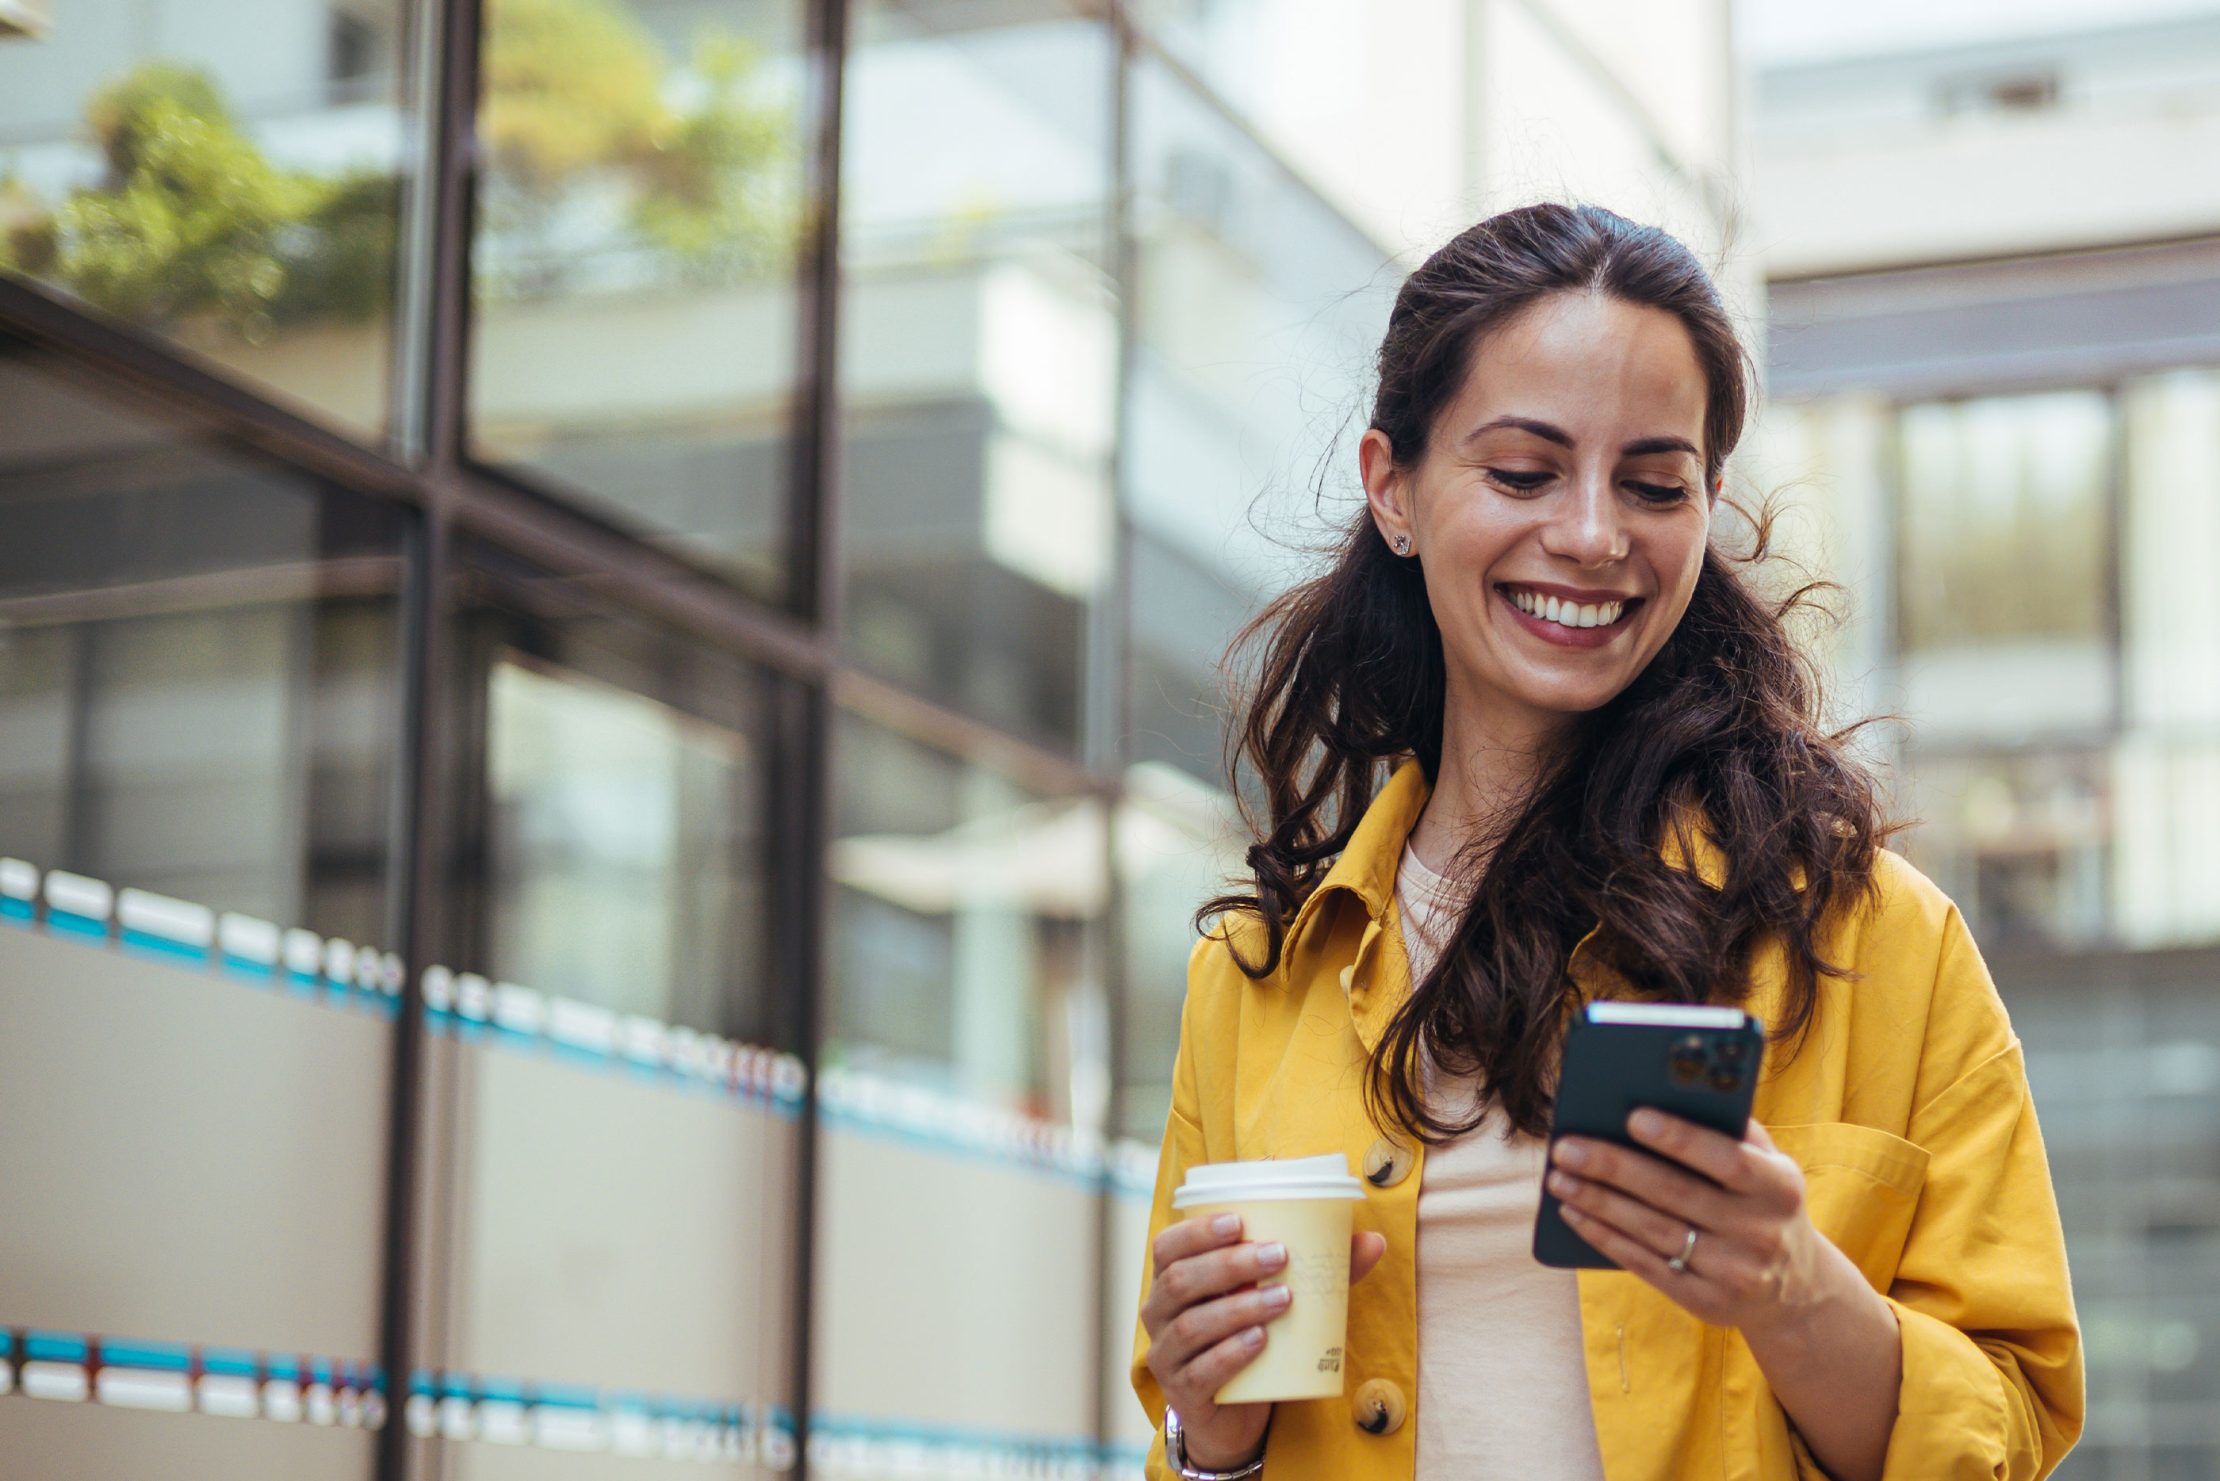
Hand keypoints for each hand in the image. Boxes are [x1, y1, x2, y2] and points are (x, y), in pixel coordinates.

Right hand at [1143, 1213, 1389, 1467]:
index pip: (1168, 1246)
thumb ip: (1317, 1272)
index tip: (1239, 1221)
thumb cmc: (1250, 1340)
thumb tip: (1373, 1241)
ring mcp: (1166, 1357)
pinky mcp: (1183, 1394)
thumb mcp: (1273, 1301)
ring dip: (1239, 1307)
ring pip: (1191, 1325)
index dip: (1197, 1230)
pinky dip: (1230, 1353)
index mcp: (1172, 1281)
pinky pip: (1201, 1372)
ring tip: (1282, 1298)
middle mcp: (1158, 1314)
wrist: (1233, 1416)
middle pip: (1181, 1281)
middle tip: (1279, 1256)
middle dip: (1229, 1264)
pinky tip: (1259, 1341)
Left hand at [1545, 1112, 1835, 1340]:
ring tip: (1558, 1178)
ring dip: (1598, 1203)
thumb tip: (1667, 1090)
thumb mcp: (1769, 1166)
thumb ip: (1732, 1130)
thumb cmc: (1762, 1202)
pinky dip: (1604, 1237)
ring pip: (1653, 1232)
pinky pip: (1646, 1266)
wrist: (1796, 1288)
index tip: (1632, 1116)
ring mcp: (1734, 1273)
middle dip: (1613, 1168)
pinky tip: (1574, 1213)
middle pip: (1675, 1195)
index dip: (1681, 1139)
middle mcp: (1761, 1233)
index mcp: (1779, 1187)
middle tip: (1566, 1148)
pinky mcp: (1706, 1303)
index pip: (1728, 1159)